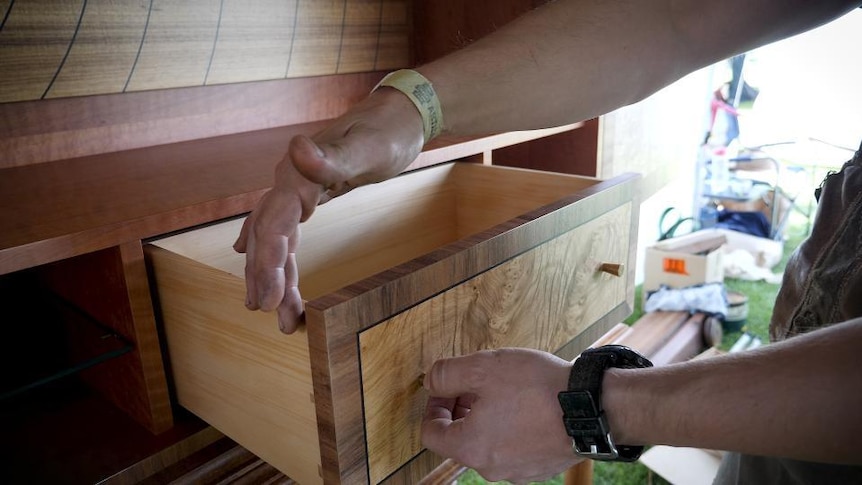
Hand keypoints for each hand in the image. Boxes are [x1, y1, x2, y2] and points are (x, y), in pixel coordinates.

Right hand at [234, 88, 424, 332]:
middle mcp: (289, 183)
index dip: (268, 262)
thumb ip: (331, 156)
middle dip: (266, 278)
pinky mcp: (308, 196)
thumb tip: (296, 148)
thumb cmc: (386, 132)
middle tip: (272, 316)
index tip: (269, 297)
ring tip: (274, 312)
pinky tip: (263, 271)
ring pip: (274, 239)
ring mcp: (296, 189)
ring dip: (272, 275)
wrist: (397, 114)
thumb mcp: (367, 147)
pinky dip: (278, 257)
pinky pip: (286, 233)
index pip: (274, 224)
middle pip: (267, 236)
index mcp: (297, 175)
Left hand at [421, 348, 581, 482]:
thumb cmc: (537, 388)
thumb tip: (430, 380)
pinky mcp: (540, 467)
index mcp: (470, 447)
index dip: (432, 406)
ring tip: (504, 390)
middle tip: (475, 383)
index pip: (430, 434)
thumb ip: (446, 374)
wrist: (592, 406)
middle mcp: (490, 467)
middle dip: (460, 409)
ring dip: (486, 417)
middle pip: (459, 440)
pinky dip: (511, 428)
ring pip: (488, 444)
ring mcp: (518, 471)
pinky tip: (526, 405)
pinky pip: (513, 447)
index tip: (446, 386)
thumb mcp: (482, 368)